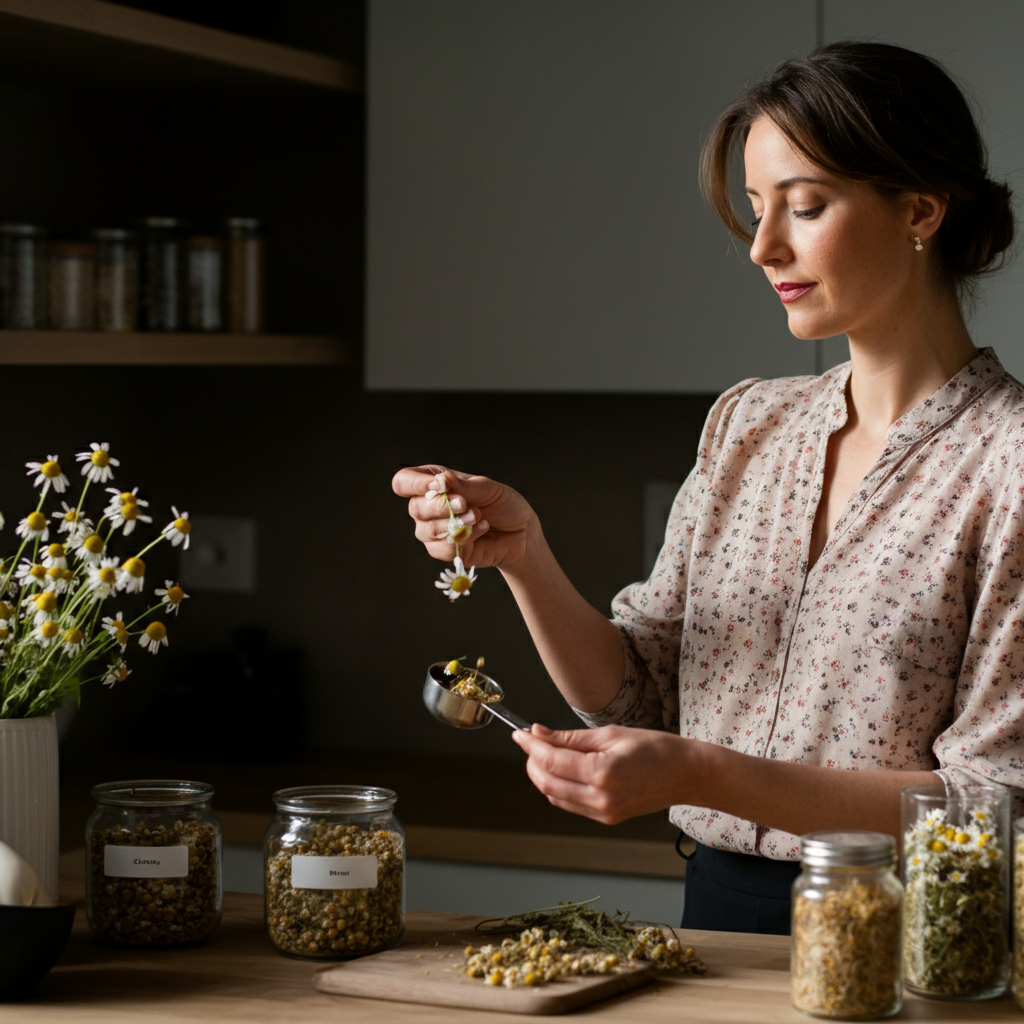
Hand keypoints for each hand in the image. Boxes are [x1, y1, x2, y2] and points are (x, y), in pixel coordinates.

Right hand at [391, 465, 537, 570]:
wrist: (520, 532)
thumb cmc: (502, 504)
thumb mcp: (487, 488)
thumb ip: (462, 485)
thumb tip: (440, 480)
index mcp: (433, 483)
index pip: (404, 481)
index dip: (416, 484)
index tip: (439, 485)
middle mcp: (427, 507)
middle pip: (415, 508)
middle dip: (443, 506)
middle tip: (467, 505)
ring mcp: (432, 530)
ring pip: (426, 530)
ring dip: (455, 524)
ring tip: (478, 517)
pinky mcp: (443, 551)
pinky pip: (442, 548)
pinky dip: (464, 539)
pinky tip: (480, 530)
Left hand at [511, 723, 687, 824]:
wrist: (685, 775)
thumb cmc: (655, 748)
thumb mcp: (610, 734)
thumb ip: (570, 737)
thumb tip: (539, 733)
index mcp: (602, 773)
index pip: (551, 761)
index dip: (530, 745)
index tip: (519, 732)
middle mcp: (600, 798)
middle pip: (547, 782)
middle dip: (532, 761)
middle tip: (529, 740)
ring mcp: (603, 812)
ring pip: (554, 796)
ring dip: (542, 775)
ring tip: (544, 752)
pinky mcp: (606, 818)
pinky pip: (569, 804)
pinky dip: (557, 787)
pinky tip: (560, 769)